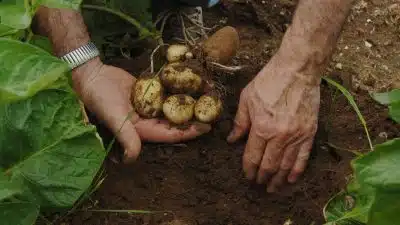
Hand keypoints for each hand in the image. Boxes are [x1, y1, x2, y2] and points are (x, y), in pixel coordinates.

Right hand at [72, 58, 210, 162]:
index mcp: (142, 130)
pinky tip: (193, 85)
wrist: (91, 75)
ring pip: (174, 107)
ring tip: (208, 99)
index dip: (188, 132)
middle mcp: (148, 120)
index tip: (206, 128)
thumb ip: (126, 137)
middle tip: (214, 114)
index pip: (170, 133)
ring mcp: (149, 106)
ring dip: (189, 104)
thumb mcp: (113, 117)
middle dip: (194, 119)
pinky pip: (167, 93)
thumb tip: (132, 159)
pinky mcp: (149, 92)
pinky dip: (179, 90)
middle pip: (175, 122)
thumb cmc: (100, 97)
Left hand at [227, 55, 319, 192]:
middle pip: (269, 165)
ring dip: (278, 179)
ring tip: (272, 187)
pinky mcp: (309, 133)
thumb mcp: (247, 99)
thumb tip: (232, 140)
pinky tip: (291, 179)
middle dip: (262, 177)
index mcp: (261, 128)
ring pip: (286, 165)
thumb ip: (240, 122)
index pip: (253, 157)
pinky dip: (297, 170)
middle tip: (258, 184)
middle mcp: (279, 136)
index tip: (247, 176)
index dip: (248, 170)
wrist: (298, 70)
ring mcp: (297, 136)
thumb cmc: (269, 81)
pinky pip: (303, 157)